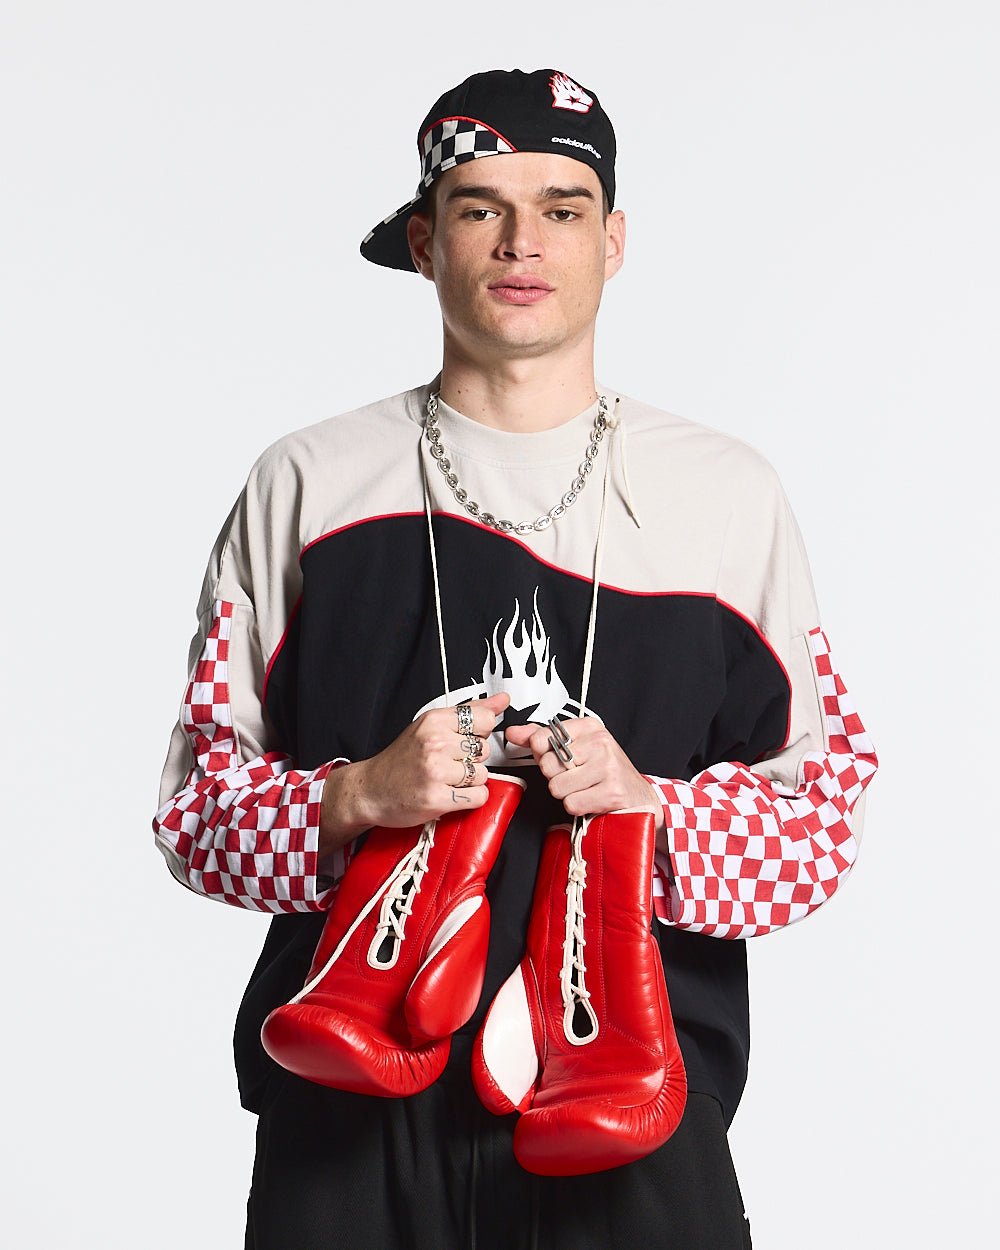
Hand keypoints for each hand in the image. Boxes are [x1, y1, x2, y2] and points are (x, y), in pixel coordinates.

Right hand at [320, 693, 509, 856]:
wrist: (370, 789)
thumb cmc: (401, 759)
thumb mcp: (431, 726)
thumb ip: (470, 712)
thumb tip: (502, 699)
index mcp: (434, 721)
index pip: (485, 719)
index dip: (480, 734)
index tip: (464, 741)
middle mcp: (435, 743)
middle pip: (485, 750)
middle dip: (472, 760)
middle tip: (448, 764)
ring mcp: (436, 771)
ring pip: (483, 774)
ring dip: (470, 782)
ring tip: (447, 780)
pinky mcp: (438, 798)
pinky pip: (478, 796)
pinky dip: (469, 799)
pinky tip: (450, 794)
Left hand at [505, 717, 663, 826]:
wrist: (639, 798)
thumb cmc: (604, 773)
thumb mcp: (575, 749)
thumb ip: (542, 739)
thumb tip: (513, 732)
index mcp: (589, 727)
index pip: (541, 739)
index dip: (544, 756)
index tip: (562, 760)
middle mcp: (600, 742)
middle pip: (547, 765)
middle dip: (557, 778)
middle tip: (578, 778)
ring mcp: (608, 766)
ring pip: (557, 787)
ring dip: (568, 795)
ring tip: (586, 789)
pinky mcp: (611, 791)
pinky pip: (571, 803)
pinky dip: (578, 807)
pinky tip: (593, 800)